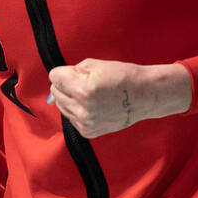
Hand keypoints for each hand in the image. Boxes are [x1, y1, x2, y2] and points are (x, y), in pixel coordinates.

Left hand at [47, 60, 191, 138]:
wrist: (144, 96)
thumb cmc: (122, 76)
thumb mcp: (94, 65)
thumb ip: (70, 74)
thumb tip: (53, 92)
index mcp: (82, 89)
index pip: (54, 77)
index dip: (64, 73)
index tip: (76, 73)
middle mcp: (82, 109)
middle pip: (56, 92)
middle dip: (66, 86)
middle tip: (86, 84)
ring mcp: (85, 122)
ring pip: (61, 106)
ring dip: (70, 99)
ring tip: (91, 95)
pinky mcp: (88, 132)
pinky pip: (71, 118)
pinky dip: (78, 111)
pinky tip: (94, 106)